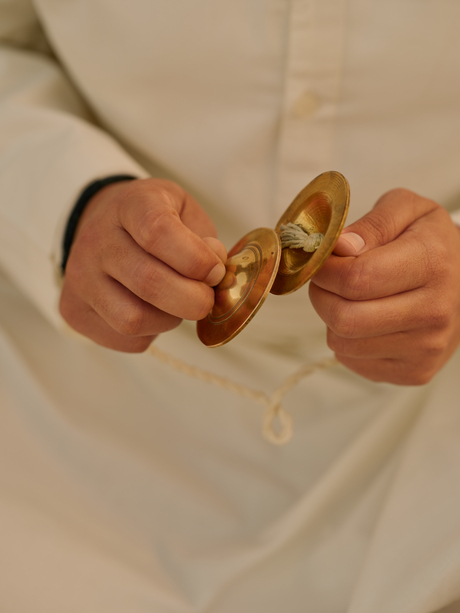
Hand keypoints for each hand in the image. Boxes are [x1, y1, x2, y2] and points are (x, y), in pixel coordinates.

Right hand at [60, 178, 226, 351]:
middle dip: (192, 300)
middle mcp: (96, 240)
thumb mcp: (187, 214)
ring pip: (133, 319)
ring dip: (170, 320)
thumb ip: (205, 240)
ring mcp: (78, 278)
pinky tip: (153, 311)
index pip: (157, 231)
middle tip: (206, 299)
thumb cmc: (158, 225)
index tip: (215, 272)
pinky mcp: (74, 312)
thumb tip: (212, 275)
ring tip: (176, 303)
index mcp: (129, 205)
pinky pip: (125, 339)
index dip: (196, 259)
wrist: (108, 232)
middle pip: (147, 282)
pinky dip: (152, 333)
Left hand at [309, 188, 459, 383]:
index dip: (324, 269)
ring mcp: (426, 348)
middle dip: (321, 295)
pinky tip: (366, 320)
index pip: (356, 278)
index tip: (322, 259)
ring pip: (342, 343)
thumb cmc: (430, 242)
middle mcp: (434, 311)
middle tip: (327, 280)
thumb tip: (341, 248)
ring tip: (350, 298)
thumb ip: (372, 223)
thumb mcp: (407, 211)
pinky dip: (346, 340)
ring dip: (332, 318)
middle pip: (344, 318)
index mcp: (432, 263)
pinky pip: (352, 361)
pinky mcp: (414, 373)